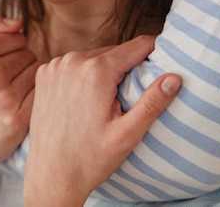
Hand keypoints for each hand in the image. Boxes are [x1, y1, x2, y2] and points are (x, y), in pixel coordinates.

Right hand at [0, 13, 38, 193]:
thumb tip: (19, 23)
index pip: (17, 37)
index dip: (11, 49)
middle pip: (29, 54)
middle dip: (20, 65)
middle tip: (3, 82)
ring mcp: (4, 99)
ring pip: (37, 73)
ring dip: (28, 81)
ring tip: (10, 93)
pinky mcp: (17, 120)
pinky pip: (41, 94)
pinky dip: (34, 98)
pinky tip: (19, 105)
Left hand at [24, 36, 181, 206]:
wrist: (51, 174)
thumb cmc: (91, 158)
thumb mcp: (128, 134)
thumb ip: (152, 102)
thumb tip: (175, 77)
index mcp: (96, 71)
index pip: (137, 46)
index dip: (153, 52)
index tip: (162, 60)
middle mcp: (73, 61)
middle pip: (114, 51)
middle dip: (127, 66)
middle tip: (133, 92)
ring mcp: (55, 66)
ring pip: (93, 57)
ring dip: (104, 70)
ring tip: (108, 99)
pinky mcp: (44, 73)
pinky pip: (73, 65)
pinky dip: (82, 75)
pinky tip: (84, 99)